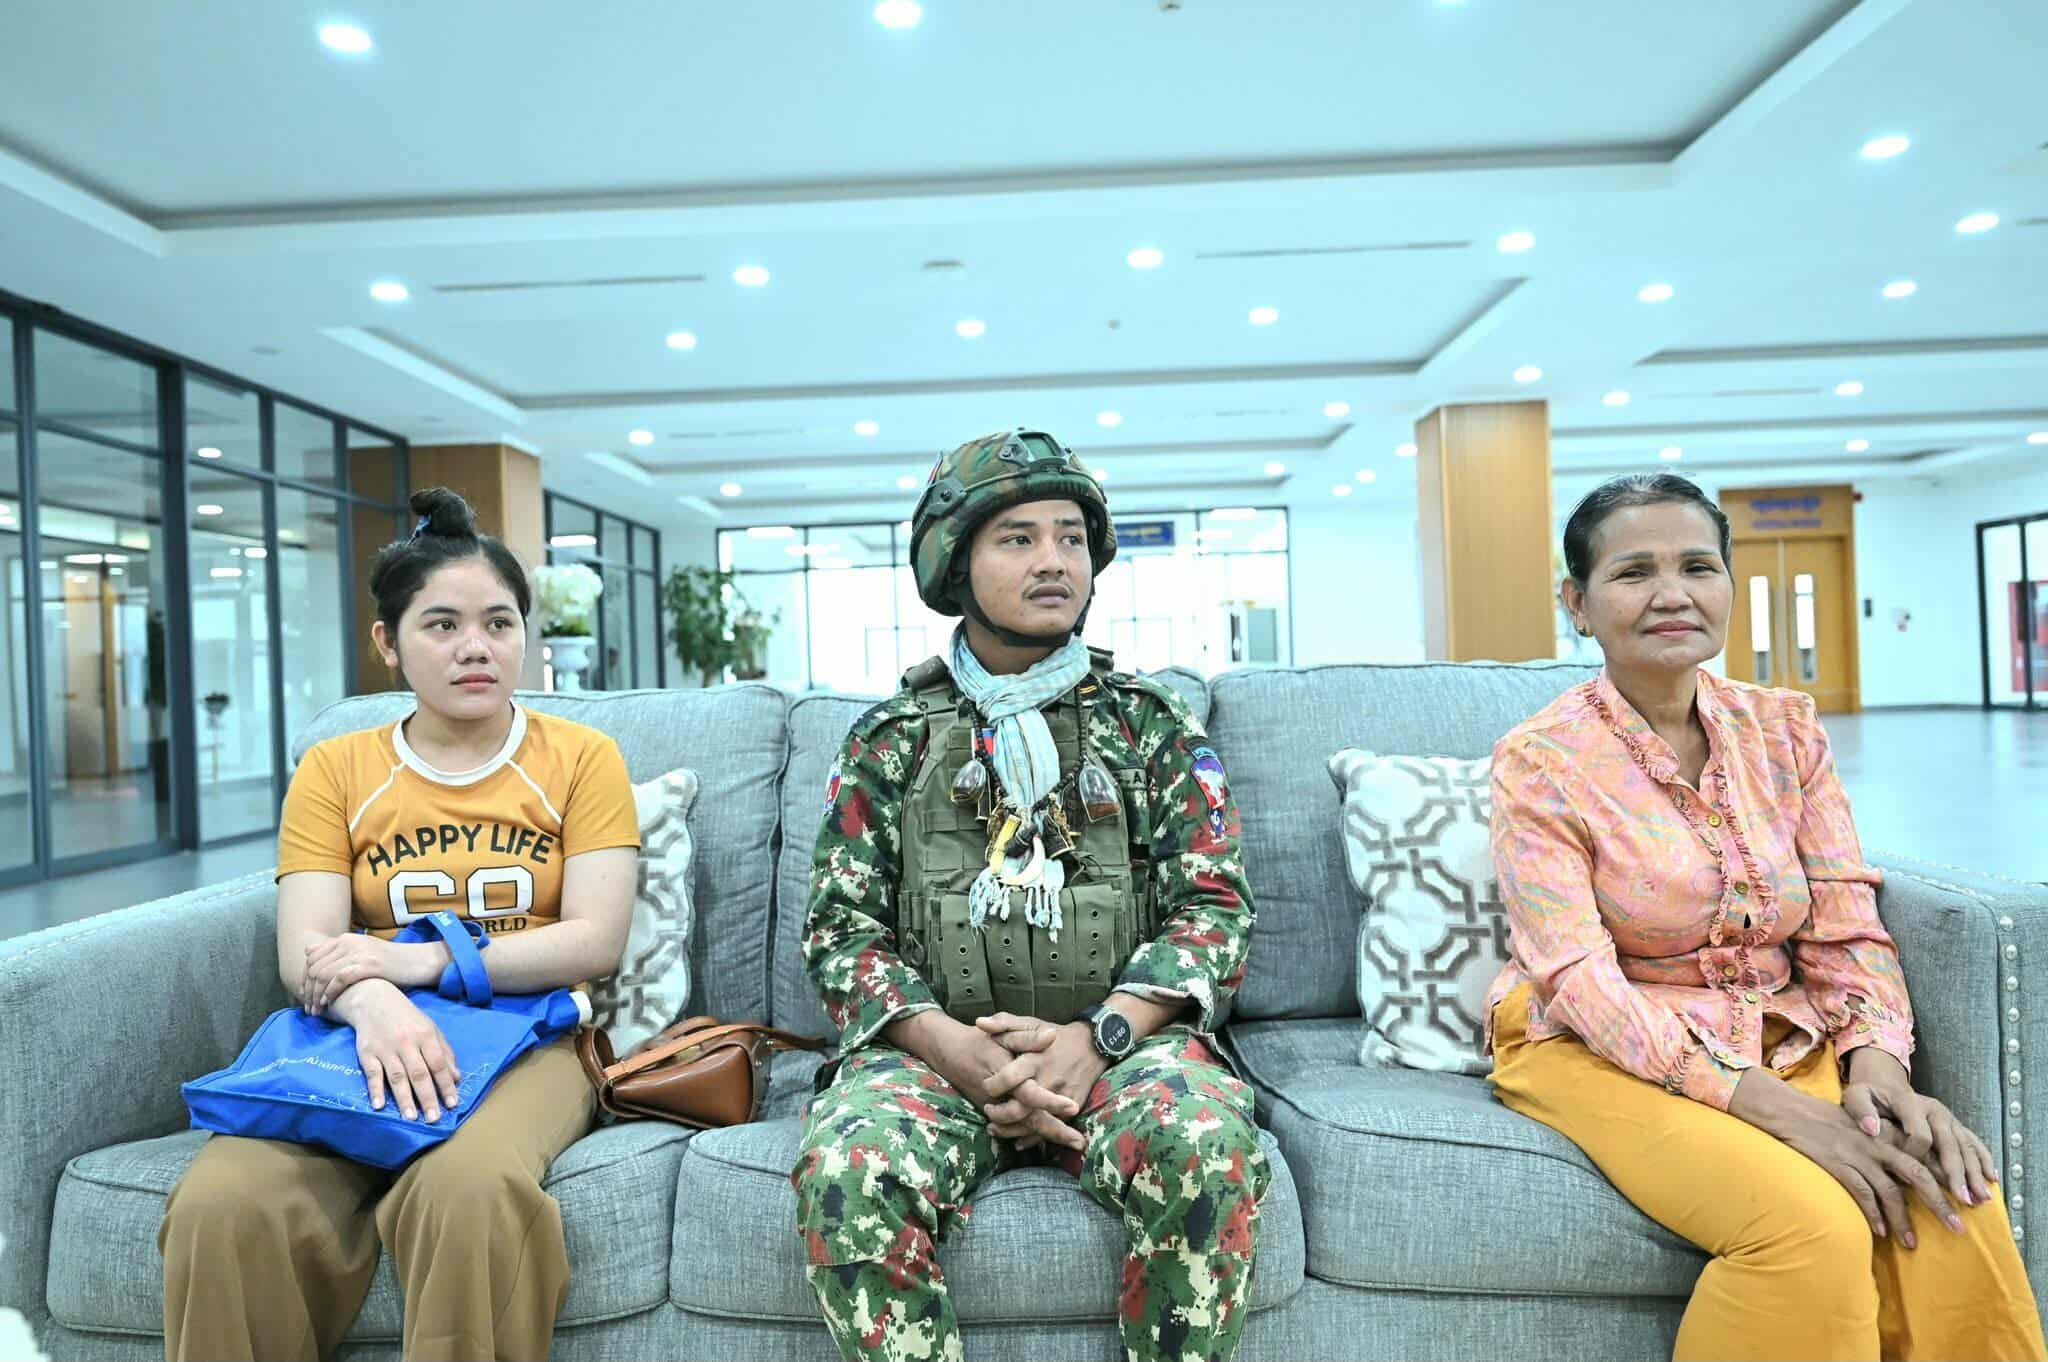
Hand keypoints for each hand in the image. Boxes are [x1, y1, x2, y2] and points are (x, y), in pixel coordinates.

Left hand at [300, 933, 443, 1014]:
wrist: (418, 961)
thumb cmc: (390, 962)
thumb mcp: (362, 951)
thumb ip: (337, 952)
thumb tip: (308, 951)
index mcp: (345, 938)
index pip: (312, 958)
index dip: (305, 979)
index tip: (305, 997)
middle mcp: (349, 942)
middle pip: (315, 968)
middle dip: (308, 991)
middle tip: (309, 1008)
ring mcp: (359, 952)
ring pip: (324, 974)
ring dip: (316, 995)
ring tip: (316, 1010)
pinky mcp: (368, 964)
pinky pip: (339, 979)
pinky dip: (330, 992)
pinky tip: (328, 1003)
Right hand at [338, 980, 460, 1122]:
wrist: (374, 1000)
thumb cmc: (407, 1018)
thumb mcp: (431, 1028)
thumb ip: (445, 1052)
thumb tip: (457, 1078)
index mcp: (426, 1036)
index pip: (438, 1064)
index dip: (446, 1085)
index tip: (452, 1104)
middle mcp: (407, 1043)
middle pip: (419, 1074)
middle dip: (428, 1098)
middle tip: (434, 1119)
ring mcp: (386, 1048)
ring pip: (397, 1076)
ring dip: (404, 1099)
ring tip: (411, 1118)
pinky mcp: (367, 1052)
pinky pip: (372, 1073)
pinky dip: (375, 1090)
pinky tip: (380, 1105)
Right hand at [893, 1012, 1081, 1150]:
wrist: (949, 1051)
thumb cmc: (980, 1039)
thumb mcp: (1004, 1032)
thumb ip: (1028, 1036)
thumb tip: (1051, 1036)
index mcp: (1007, 1073)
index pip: (1030, 1094)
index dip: (1050, 1102)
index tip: (1072, 1107)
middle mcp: (1001, 1095)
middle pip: (1030, 1119)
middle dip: (1055, 1131)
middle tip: (1079, 1141)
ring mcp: (995, 1106)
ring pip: (1022, 1128)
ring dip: (1048, 1137)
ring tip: (1074, 1143)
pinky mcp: (993, 1111)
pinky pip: (1013, 1129)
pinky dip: (1030, 1138)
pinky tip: (1049, 1141)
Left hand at [977, 1014, 1108, 1151]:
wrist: (1092, 1045)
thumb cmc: (1055, 1034)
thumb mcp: (1030, 1023)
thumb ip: (1004, 1023)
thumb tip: (979, 1023)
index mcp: (1035, 1060)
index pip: (1010, 1077)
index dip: (993, 1085)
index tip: (984, 1086)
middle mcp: (1047, 1080)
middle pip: (1020, 1107)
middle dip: (1000, 1114)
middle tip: (988, 1111)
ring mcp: (1060, 1096)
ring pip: (1032, 1123)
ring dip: (1010, 1130)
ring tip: (994, 1128)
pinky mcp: (1072, 1107)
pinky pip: (1050, 1128)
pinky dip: (1032, 1139)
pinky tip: (1017, 1140)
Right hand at [1730, 1066, 1961, 1246]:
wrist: (1791, 1112)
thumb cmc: (1826, 1122)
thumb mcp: (1862, 1127)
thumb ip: (1885, 1146)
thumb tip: (1906, 1176)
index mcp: (1888, 1134)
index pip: (1925, 1159)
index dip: (1946, 1182)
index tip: (1964, 1204)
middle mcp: (1879, 1144)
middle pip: (1919, 1176)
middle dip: (1940, 1204)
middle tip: (1958, 1229)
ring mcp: (1859, 1155)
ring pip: (1891, 1192)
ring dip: (1904, 1221)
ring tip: (1912, 1244)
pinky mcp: (1839, 1165)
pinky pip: (1862, 1194)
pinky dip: (1874, 1215)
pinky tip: (1880, 1232)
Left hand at [1843, 1048, 1999, 1207]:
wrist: (1885, 1086)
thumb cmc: (1868, 1098)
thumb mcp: (1856, 1096)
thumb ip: (1860, 1109)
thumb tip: (1871, 1128)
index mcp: (1910, 1103)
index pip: (1920, 1135)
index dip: (1915, 1156)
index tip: (1906, 1176)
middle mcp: (1935, 1109)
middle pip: (1950, 1144)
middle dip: (1957, 1173)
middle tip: (1962, 1198)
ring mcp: (1949, 1118)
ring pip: (1966, 1147)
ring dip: (1975, 1173)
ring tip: (1981, 1198)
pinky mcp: (1956, 1125)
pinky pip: (1974, 1142)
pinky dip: (1984, 1160)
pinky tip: (1992, 1178)